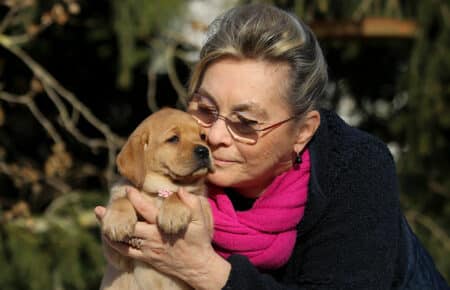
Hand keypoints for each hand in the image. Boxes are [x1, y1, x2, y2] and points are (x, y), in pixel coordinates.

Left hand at [95, 187, 230, 289]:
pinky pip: (126, 252)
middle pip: (129, 224)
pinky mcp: (146, 258)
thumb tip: (180, 190)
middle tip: (102, 206)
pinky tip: (108, 236)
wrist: (197, 266)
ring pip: (124, 239)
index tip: (127, 190)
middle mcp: (152, 237)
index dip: (135, 199)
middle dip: (115, 215)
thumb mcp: (201, 220)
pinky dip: (115, 244)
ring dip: (110, 228)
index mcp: (163, 226)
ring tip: (99, 216)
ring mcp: (147, 249)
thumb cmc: (199, 240)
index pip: (145, 210)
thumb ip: (192, 203)